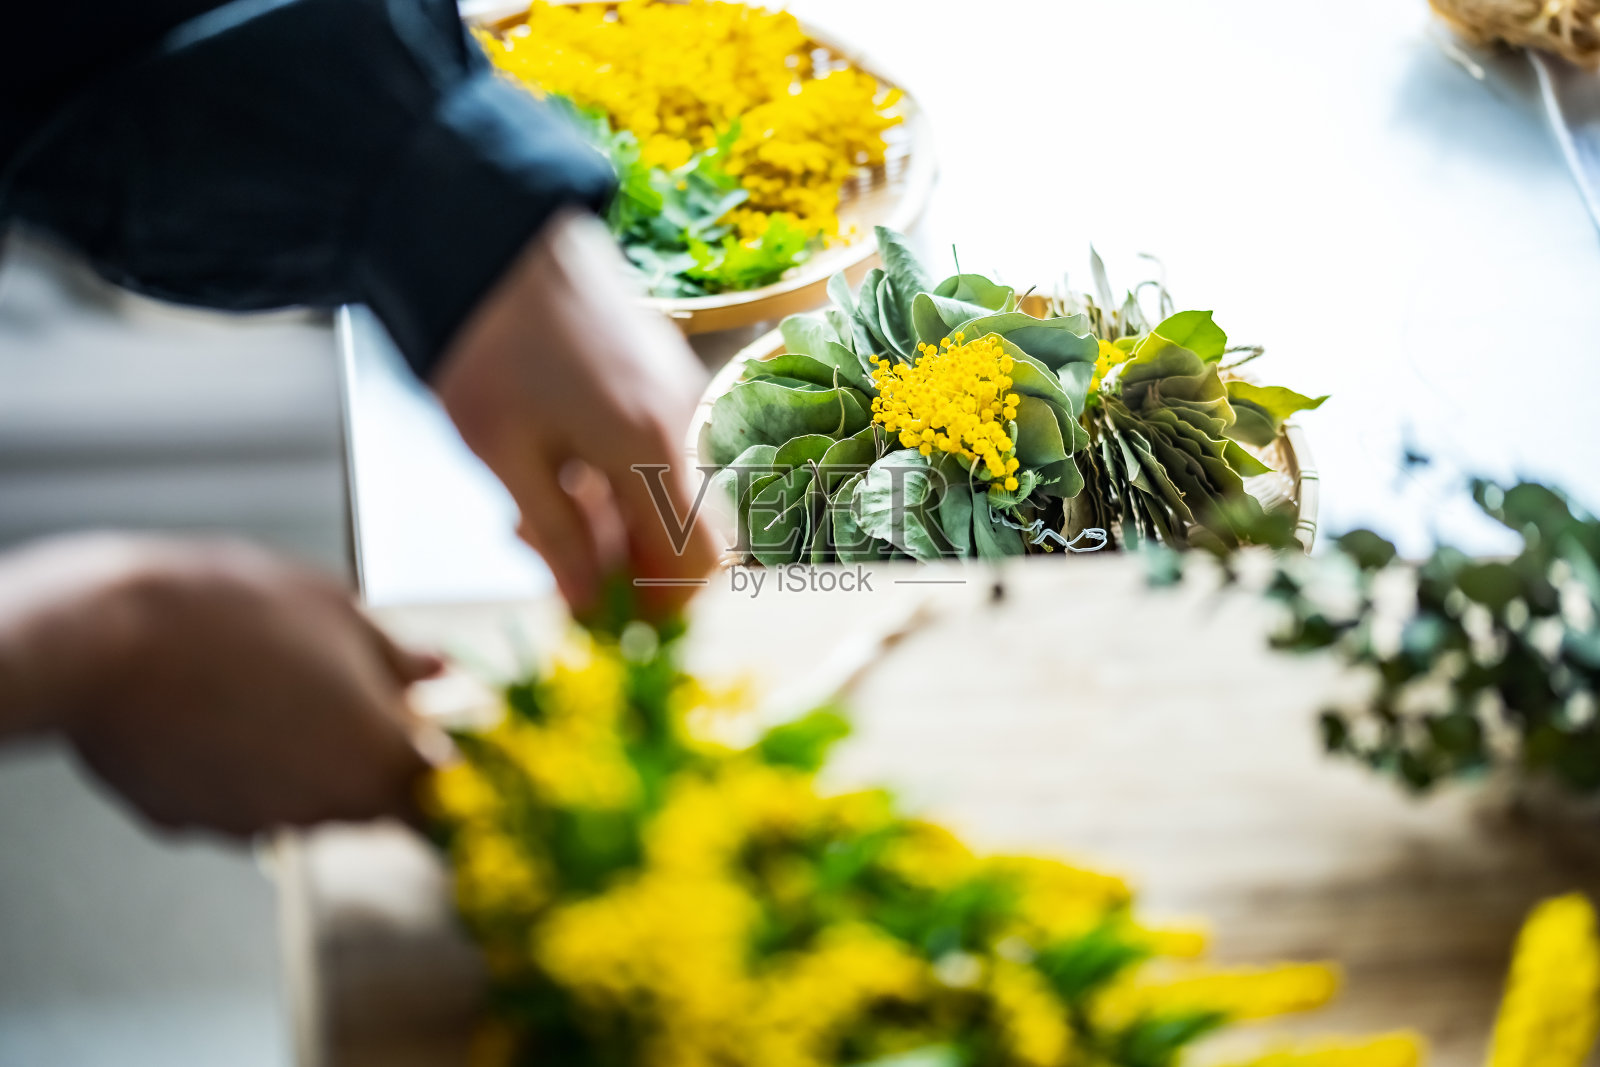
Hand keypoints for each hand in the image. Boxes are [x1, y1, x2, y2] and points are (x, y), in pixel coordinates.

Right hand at [0, 535, 438, 837]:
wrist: (107, 639)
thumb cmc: (232, 614)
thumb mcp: (338, 611)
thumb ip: (397, 656)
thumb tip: (440, 671)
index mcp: (380, 761)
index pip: (440, 797)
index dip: (437, 766)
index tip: (424, 733)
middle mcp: (326, 809)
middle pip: (370, 800)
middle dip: (364, 753)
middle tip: (330, 688)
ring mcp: (253, 823)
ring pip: (299, 800)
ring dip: (296, 758)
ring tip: (259, 684)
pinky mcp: (188, 823)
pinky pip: (230, 799)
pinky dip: (230, 767)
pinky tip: (207, 710)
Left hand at [434, 209, 718, 617]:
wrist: (490, 230)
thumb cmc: (489, 344)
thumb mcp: (506, 458)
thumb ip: (558, 540)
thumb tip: (588, 607)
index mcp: (650, 448)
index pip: (695, 562)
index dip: (659, 606)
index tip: (601, 618)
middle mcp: (681, 419)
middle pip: (683, 530)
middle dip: (621, 563)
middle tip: (542, 556)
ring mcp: (675, 390)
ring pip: (662, 489)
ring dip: (610, 520)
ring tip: (532, 513)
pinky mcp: (659, 369)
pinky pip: (652, 449)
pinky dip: (613, 478)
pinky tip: (553, 467)